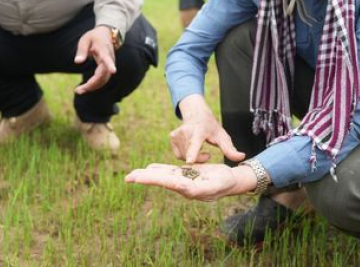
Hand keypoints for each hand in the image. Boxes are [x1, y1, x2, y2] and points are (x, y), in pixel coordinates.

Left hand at [74, 25, 116, 94]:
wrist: (106, 34)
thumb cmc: (93, 37)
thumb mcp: (85, 40)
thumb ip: (82, 50)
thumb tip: (77, 62)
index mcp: (103, 50)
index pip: (107, 58)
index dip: (110, 65)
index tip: (113, 71)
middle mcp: (109, 59)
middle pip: (103, 74)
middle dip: (92, 84)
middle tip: (78, 90)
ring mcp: (109, 65)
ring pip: (103, 79)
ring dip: (92, 87)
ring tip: (79, 90)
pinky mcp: (107, 69)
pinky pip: (102, 79)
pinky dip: (94, 85)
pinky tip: (85, 87)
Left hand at [125, 163, 257, 201]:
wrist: (231, 182)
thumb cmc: (226, 183)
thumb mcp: (216, 185)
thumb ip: (203, 188)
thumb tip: (188, 191)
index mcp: (189, 190)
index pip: (169, 184)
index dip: (156, 180)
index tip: (142, 179)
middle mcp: (183, 187)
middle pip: (161, 181)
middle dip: (145, 179)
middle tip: (128, 178)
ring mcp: (183, 181)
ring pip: (162, 176)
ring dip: (146, 175)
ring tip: (131, 175)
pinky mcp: (184, 175)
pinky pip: (168, 172)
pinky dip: (158, 170)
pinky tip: (147, 168)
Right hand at [170, 95, 244, 163]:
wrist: (196, 114)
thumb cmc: (211, 127)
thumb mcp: (222, 136)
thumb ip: (230, 149)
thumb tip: (242, 157)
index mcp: (199, 131)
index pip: (195, 144)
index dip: (193, 153)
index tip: (189, 161)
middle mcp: (186, 131)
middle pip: (191, 155)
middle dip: (200, 159)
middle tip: (208, 155)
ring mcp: (177, 133)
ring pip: (184, 156)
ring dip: (193, 158)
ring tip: (201, 151)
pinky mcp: (172, 137)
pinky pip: (178, 154)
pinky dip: (185, 155)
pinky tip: (191, 149)